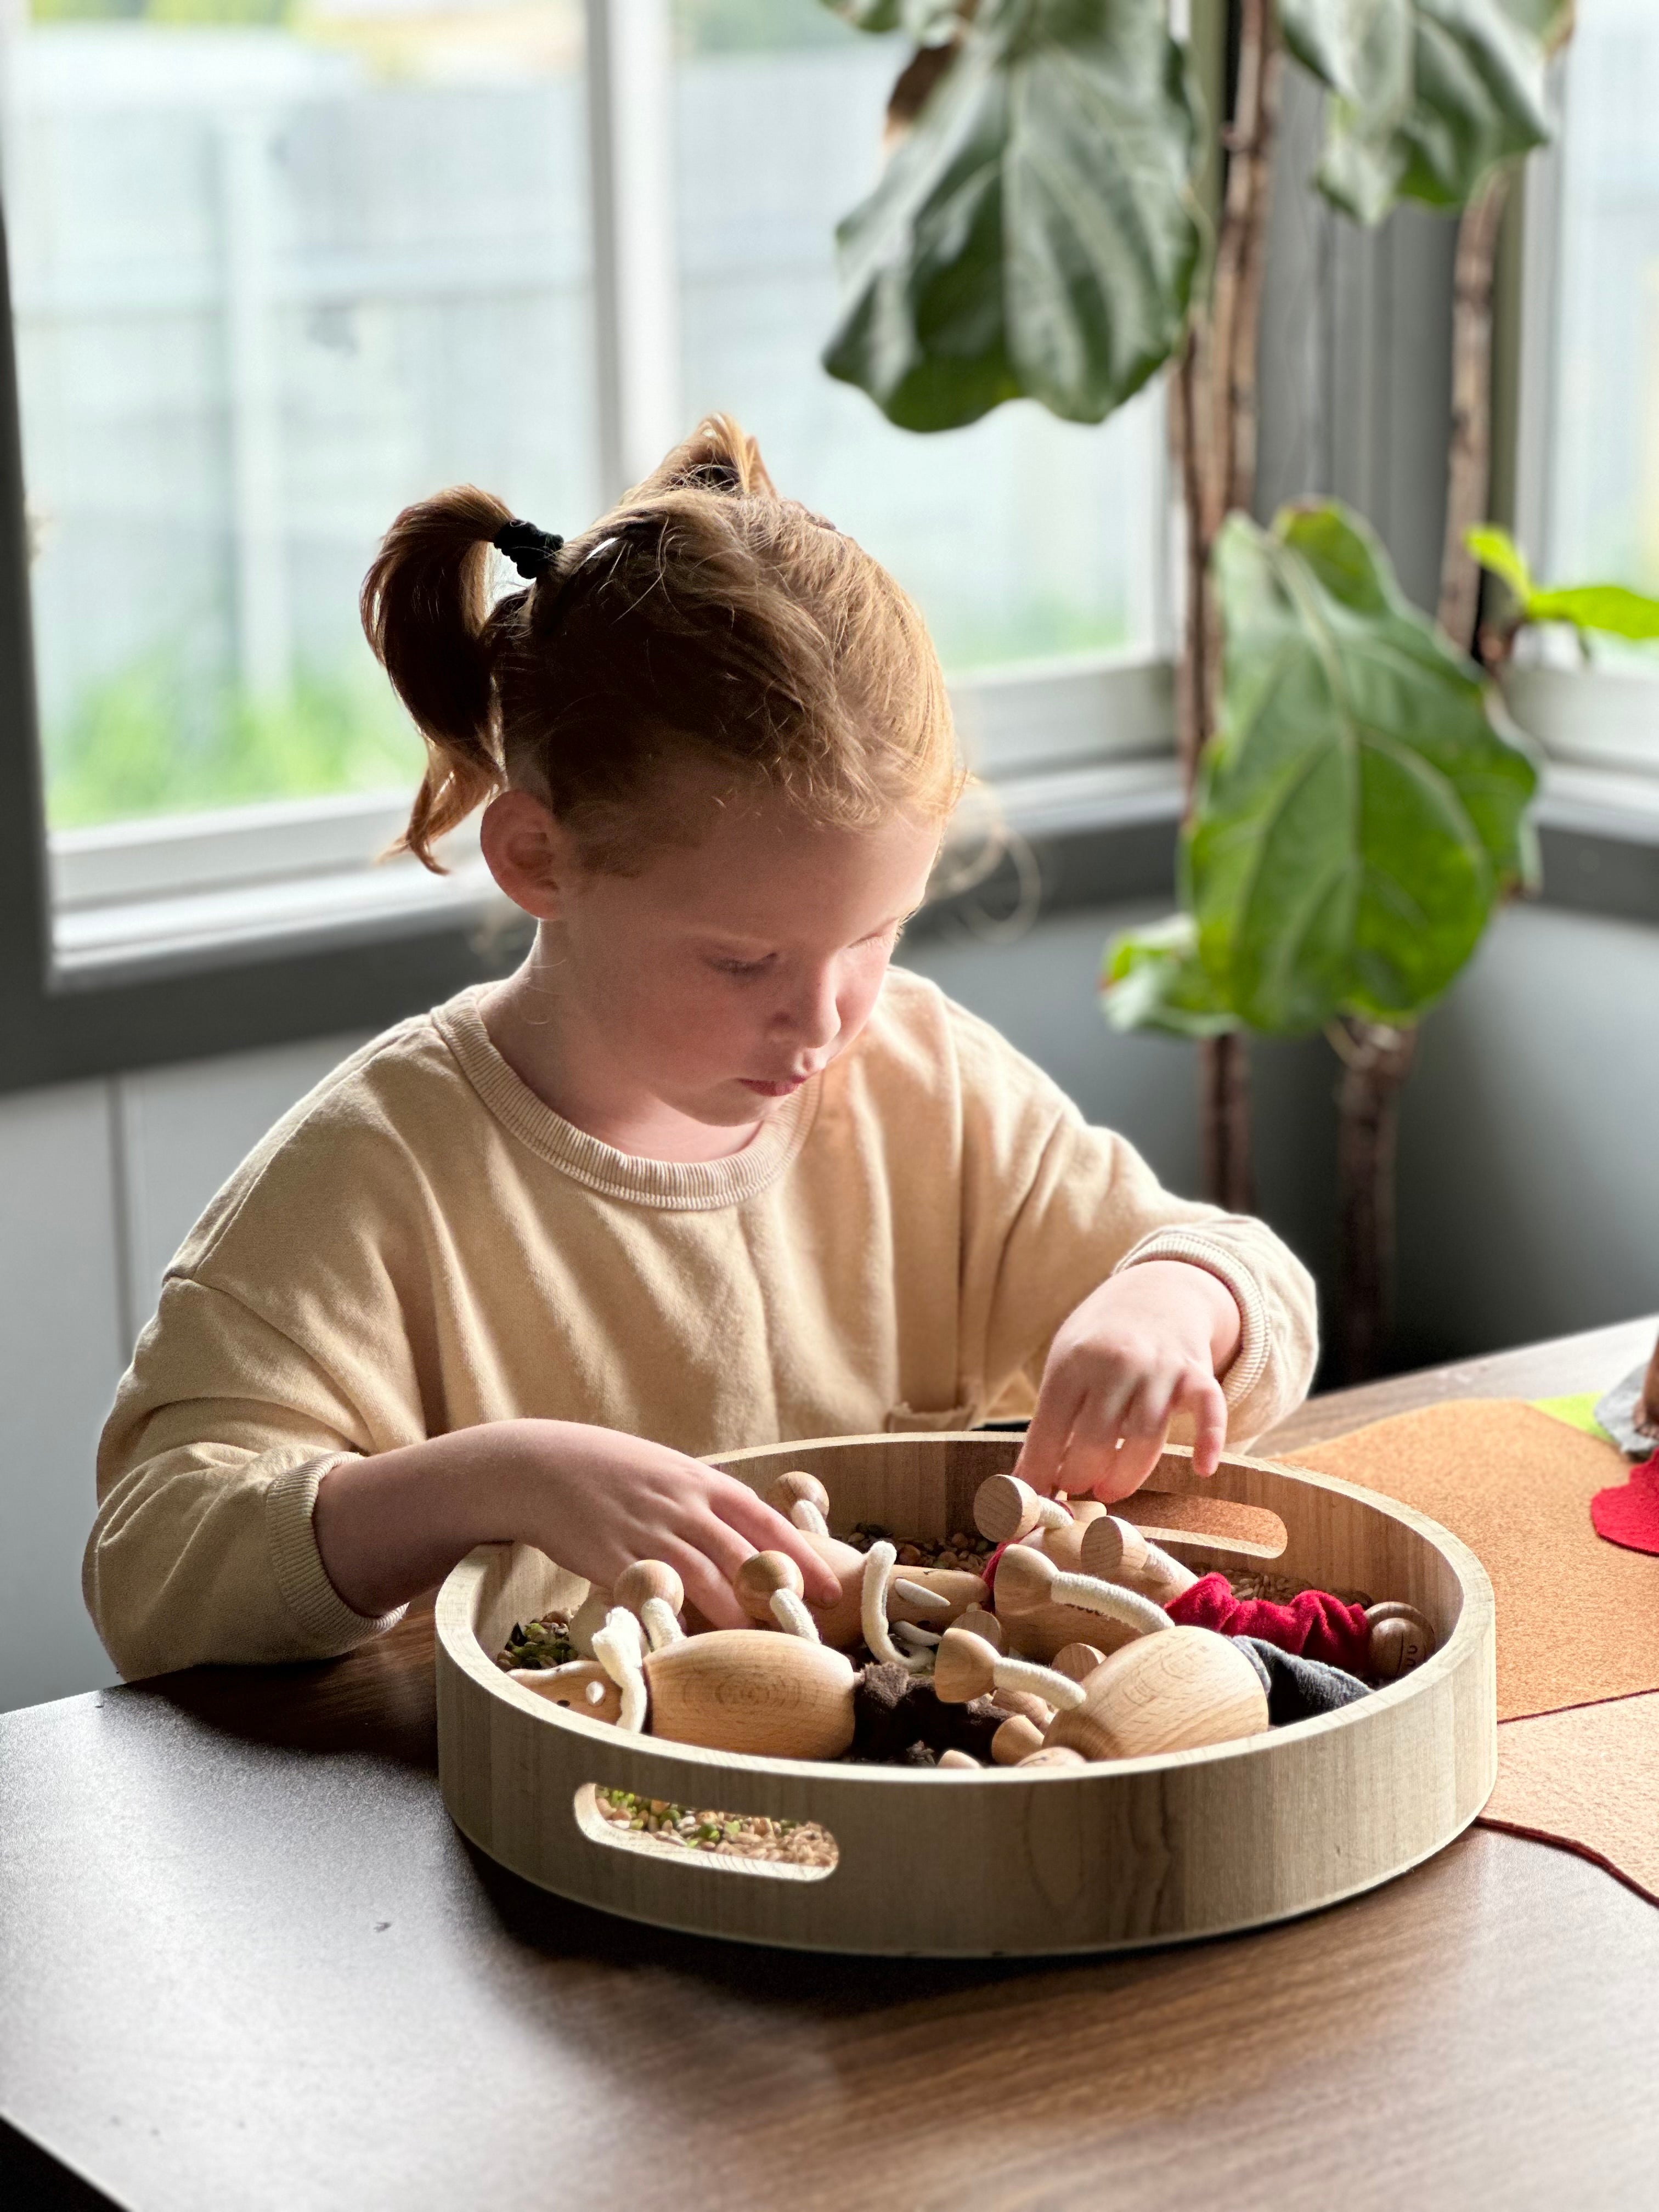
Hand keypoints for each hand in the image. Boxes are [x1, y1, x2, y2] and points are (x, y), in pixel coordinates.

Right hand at [314, 1419, 841, 1628]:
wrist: (539, 1466)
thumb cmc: (607, 1471)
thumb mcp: (665, 1473)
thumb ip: (704, 1503)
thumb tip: (746, 1537)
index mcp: (698, 1481)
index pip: (763, 1519)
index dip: (799, 1554)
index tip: (829, 1585)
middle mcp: (679, 1505)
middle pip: (740, 1552)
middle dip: (778, 1590)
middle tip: (810, 1625)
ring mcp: (645, 1531)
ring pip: (701, 1577)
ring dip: (732, 1614)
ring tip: (761, 1647)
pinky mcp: (609, 1557)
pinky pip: (651, 1593)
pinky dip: (673, 1618)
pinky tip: (689, 1645)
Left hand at [1014, 1262, 1240, 1503]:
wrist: (1156, 1293)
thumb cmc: (1099, 1343)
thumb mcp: (1064, 1366)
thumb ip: (1050, 1421)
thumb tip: (1029, 1485)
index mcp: (1073, 1362)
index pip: (1051, 1428)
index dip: (1042, 1470)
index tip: (1038, 1499)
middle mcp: (1116, 1363)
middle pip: (1095, 1439)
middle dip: (1081, 1476)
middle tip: (1077, 1491)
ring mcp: (1160, 1368)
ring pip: (1144, 1436)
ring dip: (1126, 1475)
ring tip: (1110, 1490)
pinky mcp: (1198, 1375)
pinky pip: (1210, 1411)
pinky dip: (1209, 1440)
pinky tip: (1202, 1468)